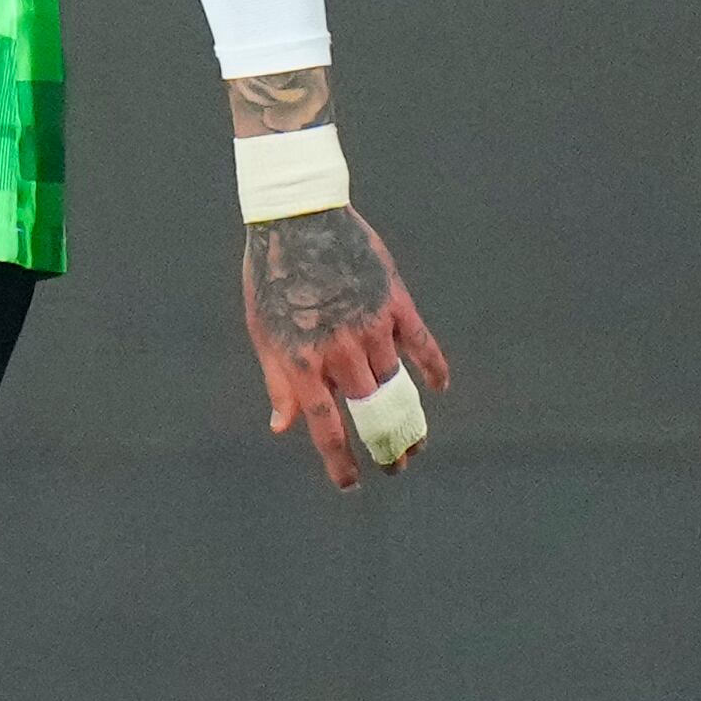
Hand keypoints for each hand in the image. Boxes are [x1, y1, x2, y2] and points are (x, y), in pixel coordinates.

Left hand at [242, 207, 447, 489]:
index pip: (325, 425)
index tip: (351, 484)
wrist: (297, 215)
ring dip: (409, 417)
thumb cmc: (272, 275)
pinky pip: (421, 345)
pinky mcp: (393, 302)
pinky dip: (433, 367)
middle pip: (370, 413)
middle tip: (395, 467)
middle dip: (385, 447)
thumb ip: (277, 380)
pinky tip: (437, 387)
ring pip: (396, 385)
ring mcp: (370, 326)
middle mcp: (339, 349)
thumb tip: (282, 427)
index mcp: (301, 359)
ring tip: (415, 439)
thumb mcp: (263, 329)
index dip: (340, 460)